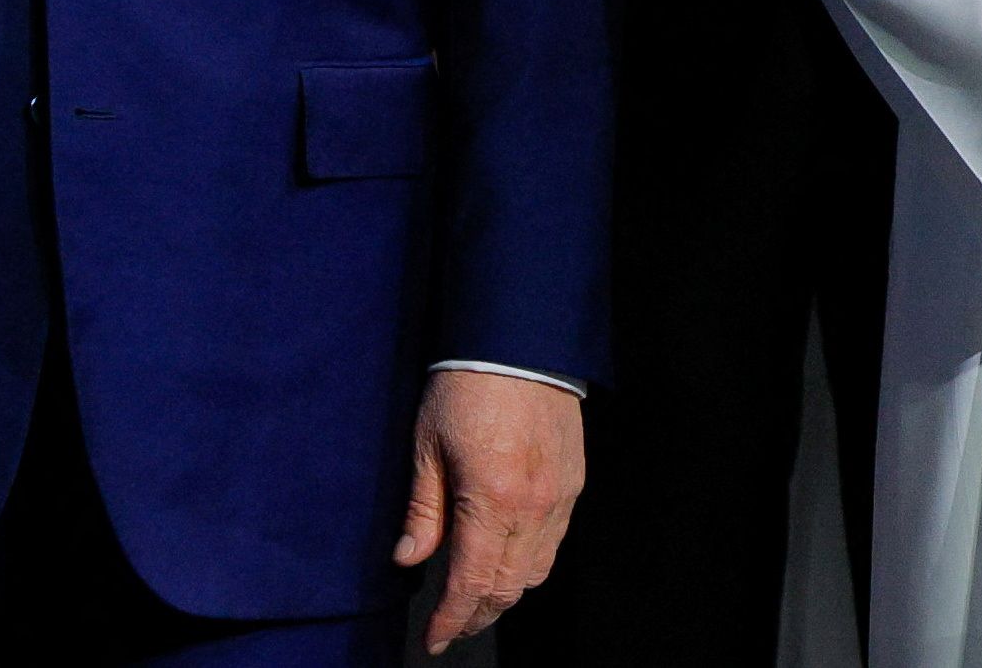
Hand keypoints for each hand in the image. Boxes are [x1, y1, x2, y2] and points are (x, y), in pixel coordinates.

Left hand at [393, 368, 584, 652]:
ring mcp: (559, 498)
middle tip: (452, 624)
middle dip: (478, 615)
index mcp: (491, 500)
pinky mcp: (573, 484)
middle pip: (508, 587)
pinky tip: (508, 558)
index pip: (472, 583)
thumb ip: (423, 509)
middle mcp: (532, 508)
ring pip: (536, 572)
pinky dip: (530, 563)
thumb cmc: (466, 387)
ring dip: (506, 592)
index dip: (452, 619)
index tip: (434, 639)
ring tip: (477, 597)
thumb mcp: (427, 445)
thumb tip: (409, 559)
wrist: (519, 342)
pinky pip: (554, 543)